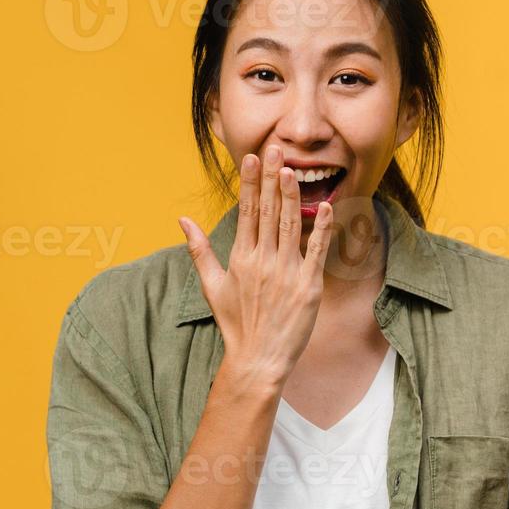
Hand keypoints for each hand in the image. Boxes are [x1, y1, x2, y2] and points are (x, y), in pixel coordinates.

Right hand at [178, 145, 334, 388]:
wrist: (258, 359)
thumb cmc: (236, 323)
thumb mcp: (212, 285)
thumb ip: (199, 250)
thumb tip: (183, 220)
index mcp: (241, 258)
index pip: (247, 211)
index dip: (251, 183)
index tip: (254, 158)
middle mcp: (262, 261)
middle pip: (269, 212)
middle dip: (272, 178)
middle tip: (277, 149)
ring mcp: (287, 273)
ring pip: (291, 226)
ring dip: (293, 196)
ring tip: (294, 169)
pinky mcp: (309, 286)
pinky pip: (317, 251)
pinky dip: (322, 228)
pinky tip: (325, 206)